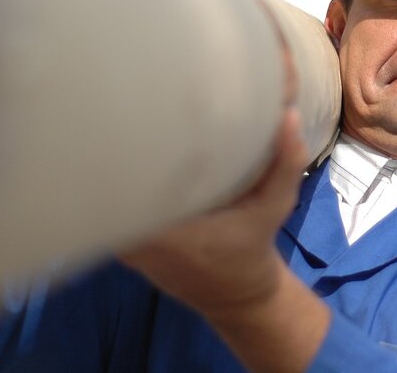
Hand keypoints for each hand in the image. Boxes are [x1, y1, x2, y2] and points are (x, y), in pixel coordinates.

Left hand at [119, 107, 308, 321]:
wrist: (237, 293)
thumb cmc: (251, 248)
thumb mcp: (275, 207)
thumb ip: (285, 165)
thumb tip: (289, 117)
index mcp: (162, 232)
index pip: (124, 180)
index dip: (124, 143)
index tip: (135, 111)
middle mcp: (132, 238)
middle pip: (109, 180)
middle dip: (121, 143)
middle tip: (135, 103)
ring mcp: (122, 242)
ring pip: (108, 191)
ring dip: (121, 160)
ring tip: (132, 119)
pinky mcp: (124, 241)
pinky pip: (115, 203)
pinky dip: (125, 179)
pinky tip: (135, 150)